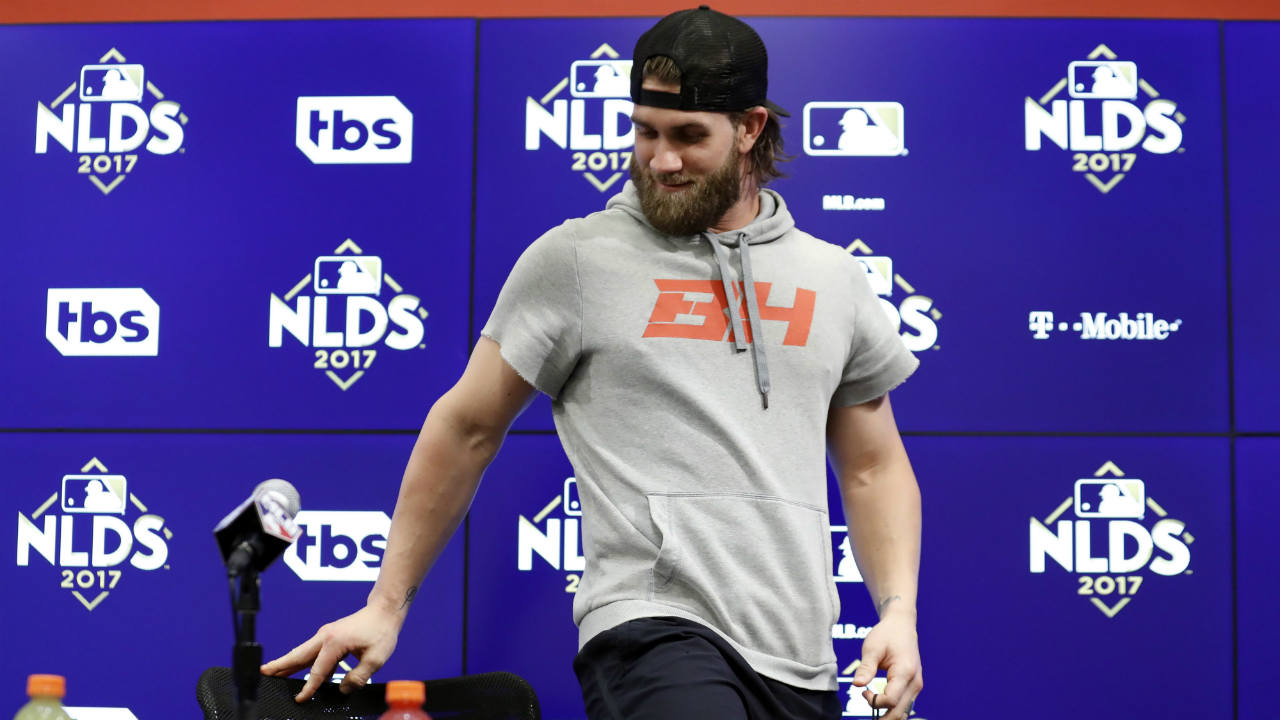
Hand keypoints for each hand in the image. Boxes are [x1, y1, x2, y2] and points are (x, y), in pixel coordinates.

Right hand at [260, 604, 403, 701]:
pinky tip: (297, 671)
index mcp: (334, 642)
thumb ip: (358, 677)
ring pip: (302, 652)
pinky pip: (312, 652)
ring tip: (272, 674)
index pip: (318, 670)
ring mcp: (325, 635)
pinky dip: (301, 661)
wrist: (385, 610)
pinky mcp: (329, 636)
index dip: (309, 687)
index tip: (300, 699)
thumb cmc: (381, 631)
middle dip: (279, 665)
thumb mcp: (376, 658)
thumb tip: (343, 688)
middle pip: (298, 655)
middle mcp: (325, 636)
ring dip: (287, 663)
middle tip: (262, 674)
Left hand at [850, 611, 922, 719]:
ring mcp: (916, 686)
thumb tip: (857, 685)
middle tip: (866, 712)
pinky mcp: (913, 686)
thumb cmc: (887, 634)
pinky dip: (892, 708)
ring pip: (903, 711)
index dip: (874, 702)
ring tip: (870, 702)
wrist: (902, 625)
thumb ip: (866, 667)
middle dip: (882, 718)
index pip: (890, 700)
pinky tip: (878, 701)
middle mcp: (914, 682)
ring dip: (887, 714)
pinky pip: (904, 704)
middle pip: (899, 712)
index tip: (863, 692)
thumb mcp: (872, 647)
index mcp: (905, 672)